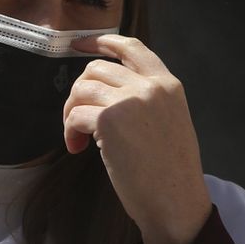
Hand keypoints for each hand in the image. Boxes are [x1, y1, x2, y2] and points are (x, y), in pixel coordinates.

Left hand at [63, 35, 211, 243]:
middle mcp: (149, 86)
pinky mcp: (108, 121)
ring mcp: (129, 101)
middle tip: (77, 118)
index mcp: (168, 84)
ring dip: (71, 112)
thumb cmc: (171, 172)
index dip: (102, 42)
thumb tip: (108, 89)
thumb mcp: (171, 122)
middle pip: (97, 68)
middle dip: (80, 90)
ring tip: (77, 137)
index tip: (81, 46)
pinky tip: (76, 148)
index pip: (131, 47)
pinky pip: (75, 115)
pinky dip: (69, 131)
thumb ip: (148, 99)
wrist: (175, 201)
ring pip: (82, 89)